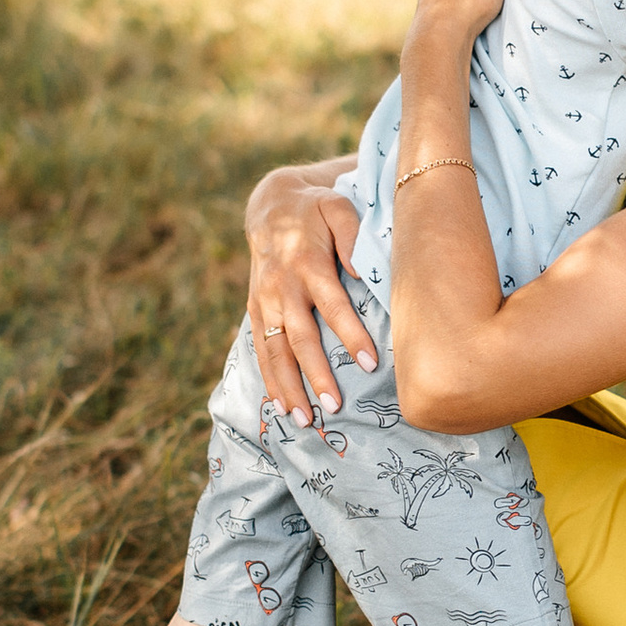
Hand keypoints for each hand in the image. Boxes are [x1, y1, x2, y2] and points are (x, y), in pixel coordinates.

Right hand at [245, 164, 369, 416]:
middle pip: (300, 338)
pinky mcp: (255, 310)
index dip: (350, 335)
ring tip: (306, 420)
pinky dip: (270, 379)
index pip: (332, 306)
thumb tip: (362, 271)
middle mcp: (282, 287)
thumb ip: (353, 234)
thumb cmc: (316, 210)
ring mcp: (265, 302)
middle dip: (316, 375)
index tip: (370, 364)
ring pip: (275, 351)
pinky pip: (260, 349)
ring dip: (289, 387)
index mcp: (306, 264)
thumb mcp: (338, 207)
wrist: (270, 206)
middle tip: (335, 407)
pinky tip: (282, 406)